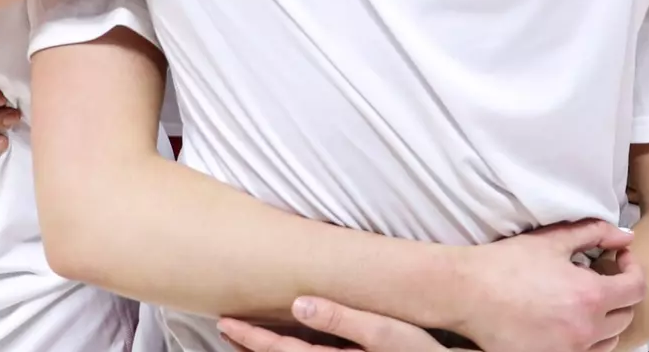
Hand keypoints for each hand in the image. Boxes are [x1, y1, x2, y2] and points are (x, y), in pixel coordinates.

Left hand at [220, 299, 442, 351]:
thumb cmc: (423, 351)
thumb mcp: (388, 333)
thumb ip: (343, 319)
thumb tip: (299, 302)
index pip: (286, 350)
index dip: (254, 338)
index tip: (228, 323)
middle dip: (252, 345)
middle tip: (225, 326)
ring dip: (266, 349)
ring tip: (243, 335)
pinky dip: (293, 349)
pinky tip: (287, 340)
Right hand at [449, 221, 642, 351]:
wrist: (468, 293)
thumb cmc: (508, 264)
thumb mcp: (552, 240)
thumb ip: (594, 233)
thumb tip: (625, 237)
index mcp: (589, 297)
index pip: (637, 288)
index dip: (633, 268)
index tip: (618, 257)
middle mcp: (585, 330)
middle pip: (626, 316)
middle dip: (619, 293)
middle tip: (600, 275)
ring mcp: (569, 351)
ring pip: (609, 341)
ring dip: (605, 320)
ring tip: (584, 300)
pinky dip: (586, 338)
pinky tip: (566, 318)